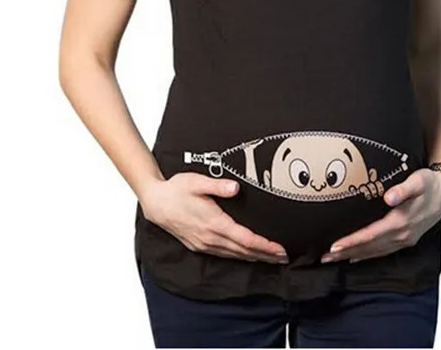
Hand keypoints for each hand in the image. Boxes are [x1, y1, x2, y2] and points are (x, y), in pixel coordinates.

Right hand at [140, 172, 288, 264]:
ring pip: (235, 256)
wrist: (156, 203)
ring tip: (271, 258)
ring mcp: (204, 244)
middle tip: (284, 257)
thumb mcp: (197, 181)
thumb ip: (218, 185)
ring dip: (255, 258)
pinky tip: (247, 255)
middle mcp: (210, 238)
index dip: (265, 246)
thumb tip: (235, 188)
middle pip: (244, 251)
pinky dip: (240, 257)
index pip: (246, 239)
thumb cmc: (177, 189)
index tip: (280, 248)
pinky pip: (224, 255)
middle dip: (265, 255)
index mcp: (214, 223)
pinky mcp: (199, 245)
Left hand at [320, 169, 440, 263]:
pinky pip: (383, 251)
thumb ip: (403, 189)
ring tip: (334, 259)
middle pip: (369, 248)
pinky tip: (356, 257)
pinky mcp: (406, 240)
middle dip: (346, 252)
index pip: (370, 235)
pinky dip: (368, 255)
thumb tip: (389, 197)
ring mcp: (404, 240)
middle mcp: (401, 235)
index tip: (334, 246)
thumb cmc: (429, 183)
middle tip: (324, 257)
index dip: (352, 242)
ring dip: (353, 256)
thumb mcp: (418, 180)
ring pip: (374, 252)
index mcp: (401, 222)